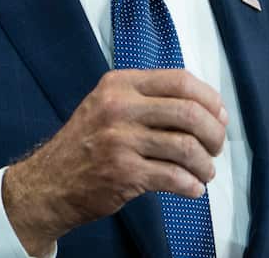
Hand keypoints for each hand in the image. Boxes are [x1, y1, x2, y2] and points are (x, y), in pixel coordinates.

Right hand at [1, 69, 227, 253]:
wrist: (49, 183)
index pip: (181, 81)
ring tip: (205, 173)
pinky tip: (192, 188)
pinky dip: (191, 185)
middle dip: (214, 133)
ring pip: (186, 147)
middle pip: (189, 112)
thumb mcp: (110, 103)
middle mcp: (120, 107)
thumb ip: (150, 99)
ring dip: (205, 165)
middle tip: (216, 148)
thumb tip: (208, 109)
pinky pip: (173, 177)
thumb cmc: (89, 143)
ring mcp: (120, 140)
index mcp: (121, 83)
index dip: (210, 99)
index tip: (220, 116)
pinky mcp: (123, 173)